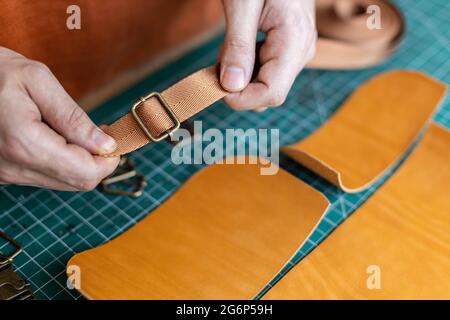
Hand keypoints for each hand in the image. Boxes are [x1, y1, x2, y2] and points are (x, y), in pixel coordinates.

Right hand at [0, 47, 119, 190]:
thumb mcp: (38, 81)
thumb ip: (73, 118)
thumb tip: (105, 145)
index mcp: (24, 143)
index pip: (85, 172)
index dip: (109, 159)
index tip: (113, 137)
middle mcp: (14, 168)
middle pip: (79, 182)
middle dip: (99, 161)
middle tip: (100, 133)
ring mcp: (7, 175)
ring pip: (66, 183)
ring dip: (81, 161)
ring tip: (75, 131)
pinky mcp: (6, 174)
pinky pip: (49, 177)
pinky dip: (64, 161)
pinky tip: (58, 138)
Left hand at [219, 0, 315, 110]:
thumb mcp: (241, 6)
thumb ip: (238, 48)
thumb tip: (231, 87)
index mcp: (294, 41)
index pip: (271, 93)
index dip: (242, 99)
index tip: (216, 87)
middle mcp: (301, 51)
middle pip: (268, 93)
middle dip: (238, 84)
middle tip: (221, 57)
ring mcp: (297, 51)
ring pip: (265, 84)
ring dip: (240, 73)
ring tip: (230, 42)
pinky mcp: (288, 50)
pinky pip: (266, 71)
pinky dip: (246, 65)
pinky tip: (239, 43)